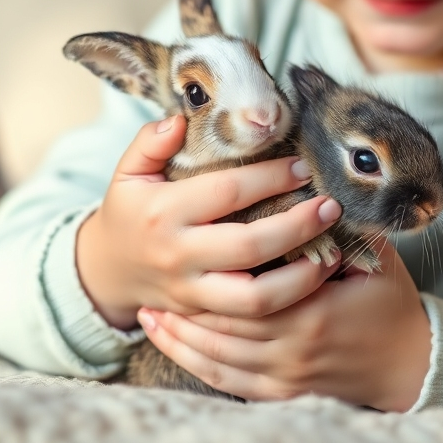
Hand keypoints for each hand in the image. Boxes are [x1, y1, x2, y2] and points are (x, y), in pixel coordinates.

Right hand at [75, 116, 343, 329]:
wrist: (108, 271)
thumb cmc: (131, 211)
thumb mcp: (128, 172)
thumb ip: (148, 142)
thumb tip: (177, 120)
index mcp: (165, 213)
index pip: (227, 192)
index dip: (269, 178)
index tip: (302, 166)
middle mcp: (179, 256)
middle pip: (249, 247)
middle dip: (297, 226)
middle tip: (330, 206)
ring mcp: (192, 293)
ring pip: (256, 298)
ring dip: (301, 278)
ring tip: (334, 253)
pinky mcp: (205, 317)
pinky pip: (252, 321)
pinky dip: (289, 306)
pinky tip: (317, 282)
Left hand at [137, 241, 431, 411]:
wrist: (408, 363)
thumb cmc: (391, 304)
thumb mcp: (377, 259)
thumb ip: (348, 225)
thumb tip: (321, 184)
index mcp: (312, 313)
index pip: (250, 285)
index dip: (218, 265)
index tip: (192, 239)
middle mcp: (291, 350)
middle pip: (221, 322)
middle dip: (184, 301)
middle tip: (151, 275)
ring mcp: (283, 377)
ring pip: (214, 355)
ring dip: (178, 333)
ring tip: (145, 309)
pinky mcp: (278, 393)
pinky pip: (224, 380)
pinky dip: (192, 361)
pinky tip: (168, 341)